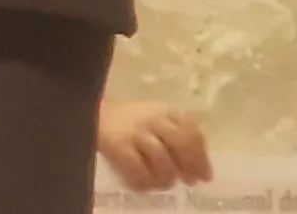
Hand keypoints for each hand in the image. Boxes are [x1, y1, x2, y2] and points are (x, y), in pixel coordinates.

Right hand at [96, 96, 210, 190]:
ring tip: (166, 183)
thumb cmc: (129, 119)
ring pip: (163, 160)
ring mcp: (136, 132)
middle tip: (190, 181)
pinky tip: (147, 185)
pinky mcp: (119, 146)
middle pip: (182, 146)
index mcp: (166, 111)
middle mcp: (154, 119)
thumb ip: (177, 129)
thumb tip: (200, 160)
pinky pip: (139, 169)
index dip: (202, 157)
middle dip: (190, 167)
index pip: (193, 134)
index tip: (205, 174)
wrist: (90, 112)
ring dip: (168, 177)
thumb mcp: (156, 115)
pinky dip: (146, 181)